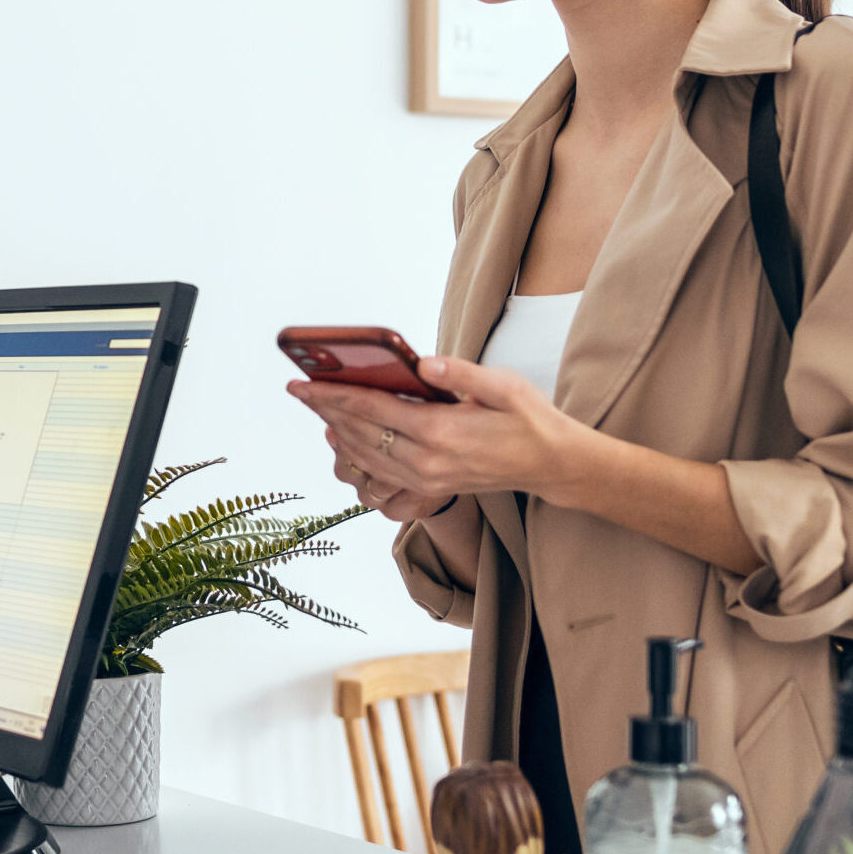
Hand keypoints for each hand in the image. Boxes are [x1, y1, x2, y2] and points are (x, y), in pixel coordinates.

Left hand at [288, 355, 589, 512]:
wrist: (551, 464)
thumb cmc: (529, 418)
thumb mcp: (502, 385)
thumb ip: (459, 374)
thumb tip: (421, 363)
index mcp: (442, 432)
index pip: (373, 411)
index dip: (333, 395)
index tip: (303, 384)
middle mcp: (429, 463)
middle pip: (361, 436)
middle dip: (327, 411)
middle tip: (301, 392)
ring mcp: (428, 481)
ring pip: (366, 460)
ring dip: (338, 435)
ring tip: (319, 412)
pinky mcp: (431, 491)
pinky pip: (380, 479)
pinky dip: (358, 460)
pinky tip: (348, 443)